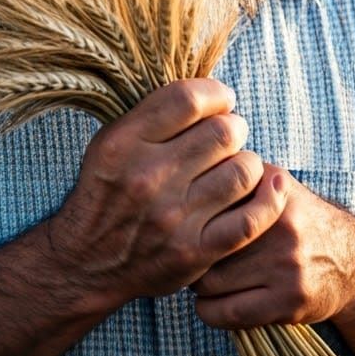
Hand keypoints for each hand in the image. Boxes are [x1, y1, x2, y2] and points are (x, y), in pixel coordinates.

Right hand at [46, 79, 287, 310]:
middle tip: (229, 138)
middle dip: (234, 128)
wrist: (86, 262)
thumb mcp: (111, 141)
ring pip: (242, 171)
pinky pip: (251, 220)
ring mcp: (173, 217)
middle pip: (223, 132)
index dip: (216, 94)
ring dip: (248, 164)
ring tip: (238, 167)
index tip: (220, 101)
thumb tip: (211, 93)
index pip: (189, 99)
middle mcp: (148, 177)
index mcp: (125, 143)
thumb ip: (154, 114)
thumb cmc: (106, 191)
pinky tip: (267, 188)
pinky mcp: (194, 252)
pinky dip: (268, 200)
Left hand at [191, 164, 354, 328]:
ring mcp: (287, 266)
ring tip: (198, 278)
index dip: (188, 213)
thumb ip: (239, 173)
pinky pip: (229, 313)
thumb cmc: (299, 220)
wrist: (353, 261)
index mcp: (273, 189)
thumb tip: (191, 164)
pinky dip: (209, 311)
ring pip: (211, 281)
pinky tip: (208, 304)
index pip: (210, 200)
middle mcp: (281, 225)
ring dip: (196, 284)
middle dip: (189, 251)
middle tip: (186, 254)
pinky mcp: (289, 302)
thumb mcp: (277, 184)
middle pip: (205, 242)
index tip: (184, 222)